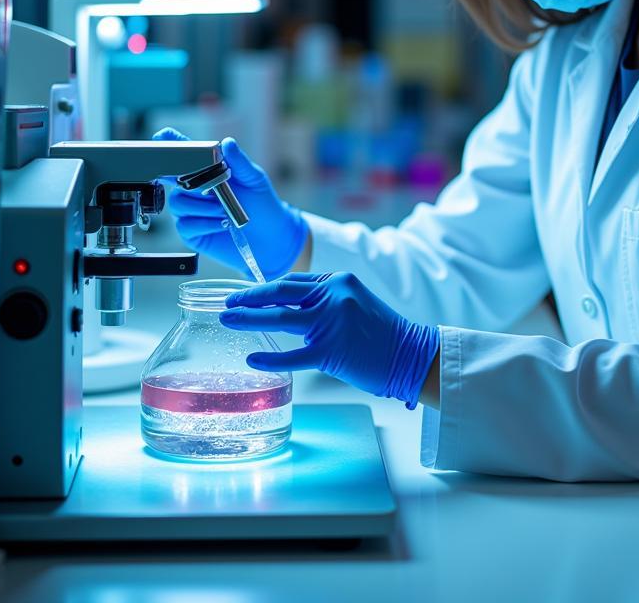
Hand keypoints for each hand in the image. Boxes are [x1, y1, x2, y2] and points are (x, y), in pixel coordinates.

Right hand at [152, 128, 307, 280]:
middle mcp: (193, 188)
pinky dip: (205, 223)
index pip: (184, 154)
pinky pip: (185, 224)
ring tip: (224, 210)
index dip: (169, 143)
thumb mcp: (254, 179)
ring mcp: (190, 210)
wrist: (270, 235)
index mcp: (207, 170)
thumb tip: (227, 143)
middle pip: (174, 180)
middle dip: (193, 184)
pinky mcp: (191, 231)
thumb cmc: (261, 203)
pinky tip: (221, 224)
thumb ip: (239, 162)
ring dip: (202, 206)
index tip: (162, 136)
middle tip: (214, 190)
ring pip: (178, 203)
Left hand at [220, 272, 440, 409]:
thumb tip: (286, 306)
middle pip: (280, 292)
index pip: (292, 280)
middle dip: (248, 297)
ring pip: (280, 318)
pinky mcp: (331, 350)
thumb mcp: (354, 302)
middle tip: (227, 302)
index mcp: (338, 281)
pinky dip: (270, 357)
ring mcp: (332, 322)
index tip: (244, 294)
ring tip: (228, 321)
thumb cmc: (381, 333)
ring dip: (248, 318)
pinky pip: (292, 354)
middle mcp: (333, 296)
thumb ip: (324, 300)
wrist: (411, 354)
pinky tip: (253, 357)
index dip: (264, 287)